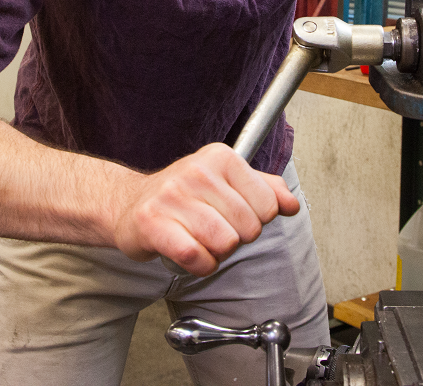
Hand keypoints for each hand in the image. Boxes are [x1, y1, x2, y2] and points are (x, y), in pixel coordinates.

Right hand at [112, 143, 298, 276]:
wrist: (130, 204)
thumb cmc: (183, 196)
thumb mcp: (227, 182)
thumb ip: (264, 189)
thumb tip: (291, 204)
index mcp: (220, 158)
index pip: (267, 205)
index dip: (256, 221)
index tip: (235, 216)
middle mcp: (196, 171)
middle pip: (248, 228)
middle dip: (235, 239)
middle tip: (213, 230)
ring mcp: (172, 196)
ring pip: (224, 243)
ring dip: (216, 253)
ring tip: (200, 240)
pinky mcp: (153, 222)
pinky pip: (196, 256)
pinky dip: (200, 265)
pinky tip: (191, 254)